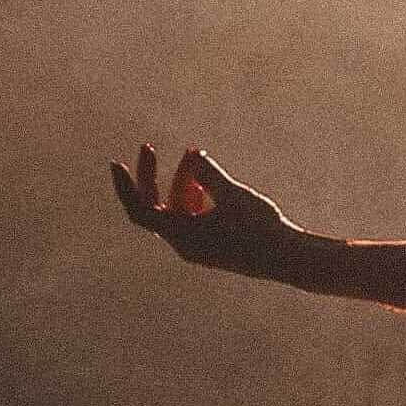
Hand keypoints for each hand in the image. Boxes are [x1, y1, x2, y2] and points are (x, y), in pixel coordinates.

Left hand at [111, 143, 296, 282]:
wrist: (289, 259)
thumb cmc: (262, 228)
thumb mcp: (234, 195)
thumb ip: (209, 174)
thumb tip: (193, 155)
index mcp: (182, 236)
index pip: (141, 211)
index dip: (126, 187)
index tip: (117, 163)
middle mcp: (184, 244)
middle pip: (157, 206)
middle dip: (154, 176)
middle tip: (148, 146)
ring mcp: (198, 245)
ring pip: (178, 209)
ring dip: (181, 181)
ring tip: (193, 154)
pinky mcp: (213, 244)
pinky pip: (192, 217)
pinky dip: (194, 195)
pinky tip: (205, 179)